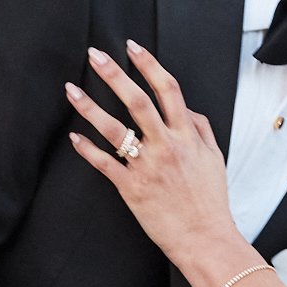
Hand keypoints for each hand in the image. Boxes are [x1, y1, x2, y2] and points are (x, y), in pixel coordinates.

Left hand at [66, 43, 240, 276]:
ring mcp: (147, 166)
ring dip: (90, 106)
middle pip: (137, 100)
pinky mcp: (131, 188)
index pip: (168, 89)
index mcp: (187, 136)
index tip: (133, 47)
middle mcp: (166, 146)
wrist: (205, 238)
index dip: (149, 64)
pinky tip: (74, 136)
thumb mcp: (215, 158)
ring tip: (71, 89)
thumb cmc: (209, 201)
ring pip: (114, 129)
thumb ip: (201, 128)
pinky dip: (87, 149)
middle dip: (114, 73)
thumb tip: (187, 109)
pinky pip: (104, 164)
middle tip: (95, 54)